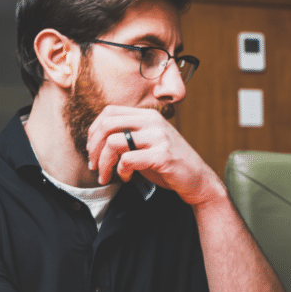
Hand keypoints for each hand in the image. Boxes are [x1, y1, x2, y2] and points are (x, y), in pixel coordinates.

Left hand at [85, 105, 222, 205]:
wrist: (197, 179)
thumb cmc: (168, 163)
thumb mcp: (147, 143)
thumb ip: (128, 135)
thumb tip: (95, 139)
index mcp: (149, 115)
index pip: (109, 112)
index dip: (94, 131)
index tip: (92, 150)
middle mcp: (154, 122)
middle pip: (107, 124)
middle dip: (94, 148)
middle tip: (94, 165)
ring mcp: (159, 137)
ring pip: (114, 142)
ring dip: (104, 163)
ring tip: (106, 175)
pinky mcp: (162, 156)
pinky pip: (128, 160)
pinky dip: (121, 171)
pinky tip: (127, 178)